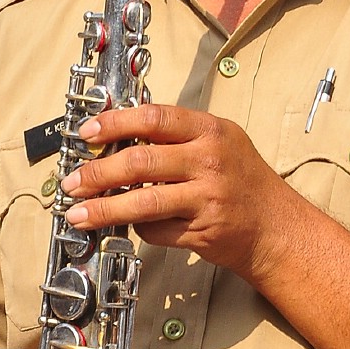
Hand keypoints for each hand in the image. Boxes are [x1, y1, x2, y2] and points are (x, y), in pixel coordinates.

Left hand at [59, 104, 293, 284]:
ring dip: (104, 209)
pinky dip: (139, 230)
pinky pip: (157, 230)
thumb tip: (119, 139)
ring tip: (78, 214)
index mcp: (211, 131)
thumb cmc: (243, 183)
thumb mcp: (220, 143)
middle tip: (72, 182)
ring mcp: (207, 197)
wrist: (276, 228)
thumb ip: (177, 138)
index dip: (114, 123)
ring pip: (143, 202)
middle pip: (140, 162)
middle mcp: (209, 161)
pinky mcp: (202, 230)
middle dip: (97, 173)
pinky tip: (130, 227)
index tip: (87, 133)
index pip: (154, 118)